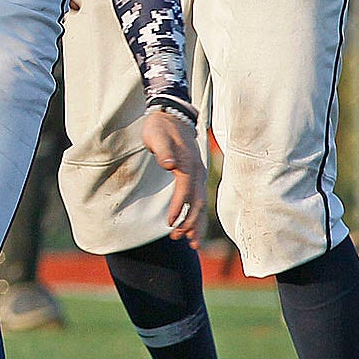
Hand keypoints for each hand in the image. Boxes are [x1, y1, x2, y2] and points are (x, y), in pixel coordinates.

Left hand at [142, 108, 206, 246]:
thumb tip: (169, 165)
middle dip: (189, 222)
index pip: (185, 190)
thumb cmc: (160, 127)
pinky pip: (199, 199)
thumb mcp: (157, 135)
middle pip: (197, 202)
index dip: (179, 208)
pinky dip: (197, 215)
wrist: (172, 115)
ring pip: (201, 204)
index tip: (170, 222)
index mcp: (188, 164)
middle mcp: (197, 171)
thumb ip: (163, 151)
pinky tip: (192, 228)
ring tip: (191, 243)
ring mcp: (199, 174)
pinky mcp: (196, 175)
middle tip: (178, 238)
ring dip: (196, 223)